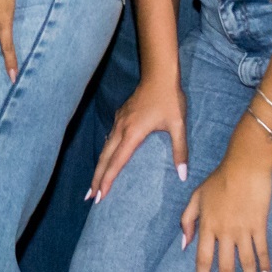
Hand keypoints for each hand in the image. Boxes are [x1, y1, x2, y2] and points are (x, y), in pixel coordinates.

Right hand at [89, 73, 188, 201]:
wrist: (159, 74)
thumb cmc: (170, 99)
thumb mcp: (179, 125)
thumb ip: (180, 151)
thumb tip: (183, 175)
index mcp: (133, 133)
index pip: (116, 162)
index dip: (107, 181)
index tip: (99, 196)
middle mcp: (121, 129)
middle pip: (104, 159)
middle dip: (96, 179)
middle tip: (89, 198)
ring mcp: (118, 121)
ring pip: (104, 149)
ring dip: (98, 168)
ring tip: (93, 184)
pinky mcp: (120, 116)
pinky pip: (109, 140)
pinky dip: (104, 154)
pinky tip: (105, 160)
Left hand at [181, 159, 271, 271]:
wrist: (244, 165)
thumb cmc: (219, 179)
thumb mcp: (196, 197)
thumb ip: (187, 220)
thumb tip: (184, 244)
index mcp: (207, 226)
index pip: (202, 260)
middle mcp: (224, 232)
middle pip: (224, 267)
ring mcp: (243, 230)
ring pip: (245, 263)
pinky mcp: (259, 225)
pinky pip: (262, 250)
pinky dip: (264, 265)